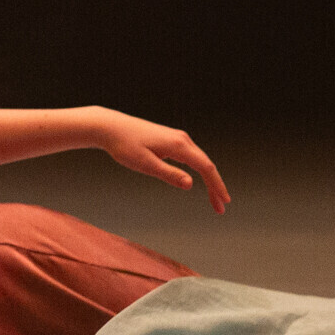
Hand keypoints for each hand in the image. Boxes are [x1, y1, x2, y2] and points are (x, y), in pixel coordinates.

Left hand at [88, 109, 230, 212]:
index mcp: (178, 145)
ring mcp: (177, 137)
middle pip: (206, 164)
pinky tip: (198, 179)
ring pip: (200, 160)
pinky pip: (191, 156)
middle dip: (216, 186)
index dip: (217, 185)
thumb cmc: (124, 146)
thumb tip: (191, 184)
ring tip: (213, 197)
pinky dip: (198, 170)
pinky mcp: (170, 139)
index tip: (224, 202)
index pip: (206, 168)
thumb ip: (168, 174)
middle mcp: (182, 139)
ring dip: (208, 179)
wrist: (110, 127)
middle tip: (221, 207)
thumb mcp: (145, 164)